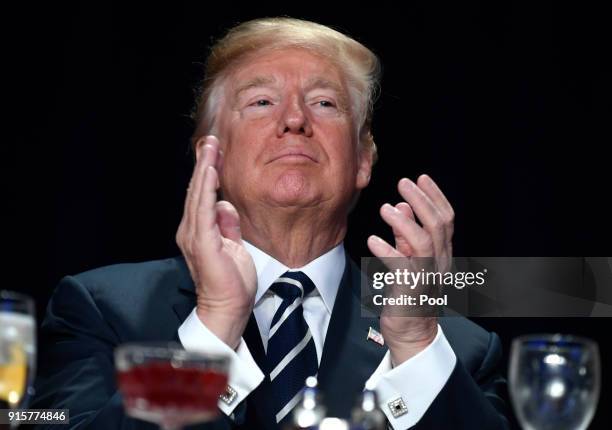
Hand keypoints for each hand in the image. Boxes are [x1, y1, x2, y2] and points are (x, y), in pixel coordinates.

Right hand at [176, 135, 256, 349]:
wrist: (227, 308)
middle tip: (210, 141)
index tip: (214, 152)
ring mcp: (194, 236)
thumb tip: (225, 206)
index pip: (201, 196)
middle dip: (203, 164)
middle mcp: (191, 230)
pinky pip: (204, 210)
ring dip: (203, 169)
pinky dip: (206, 189)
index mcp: (198, 231)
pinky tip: (210, 172)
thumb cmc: (231, 281)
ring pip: (197, 195)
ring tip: (209, 148)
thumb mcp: (233, 245)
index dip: (206, 173)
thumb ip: (227, 225)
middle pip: (196, 191)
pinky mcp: (202, 242)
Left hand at [367, 174, 453, 364]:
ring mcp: (427, 277)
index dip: (435, 196)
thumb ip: (406, 234)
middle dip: (421, 200)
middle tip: (403, 183)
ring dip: (404, 222)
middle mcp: (440, 263)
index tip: (420, 178)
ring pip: (424, 242)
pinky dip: (387, 251)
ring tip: (386, 208)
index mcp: (442, 254)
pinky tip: (373, 241)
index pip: (446, 219)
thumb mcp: (410, 259)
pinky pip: (401, 267)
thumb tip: (401, 205)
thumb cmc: (409, 295)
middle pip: (438, 225)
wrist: (412, 333)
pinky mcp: (411, 291)